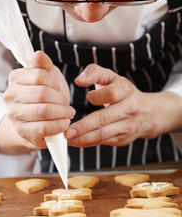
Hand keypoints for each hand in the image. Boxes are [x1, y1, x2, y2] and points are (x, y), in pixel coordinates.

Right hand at [0, 51, 74, 152]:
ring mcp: (14, 114)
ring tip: (67, 114)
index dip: (55, 83)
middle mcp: (10, 95)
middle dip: (60, 100)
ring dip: (62, 113)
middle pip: (42, 93)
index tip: (59, 90)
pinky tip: (64, 124)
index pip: (39, 75)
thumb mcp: (47, 77)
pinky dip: (58, 125)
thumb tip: (38, 54)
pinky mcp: (22, 131)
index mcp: (15, 78)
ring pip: (43, 111)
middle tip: (66, 104)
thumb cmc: (43, 98)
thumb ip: (44, 65)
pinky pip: (43, 127)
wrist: (35, 123)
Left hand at [64, 64, 181, 147]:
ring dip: (83, 138)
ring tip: (67, 138)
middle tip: (67, 131)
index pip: (112, 94)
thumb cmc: (124, 92)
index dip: (98, 96)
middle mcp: (128, 110)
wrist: (149, 113)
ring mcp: (126, 127)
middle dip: (83, 127)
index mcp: (126, 91)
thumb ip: (94, 72)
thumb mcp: (112, 77)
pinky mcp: (122, 139)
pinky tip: (75, 142)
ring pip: (102, 134)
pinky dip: (87, 143)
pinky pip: (102, 142)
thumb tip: (79, 80)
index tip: (88, 97)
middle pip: (103, 119)